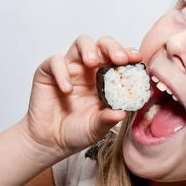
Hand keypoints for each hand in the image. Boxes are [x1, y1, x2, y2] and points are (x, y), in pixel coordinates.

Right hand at [21, 35, 142, 157]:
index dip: (128, 54)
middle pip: (102, 44)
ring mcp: (69, 69)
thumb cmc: (77, 131)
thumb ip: (108, 119)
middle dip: (113, 47)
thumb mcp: (98, 128)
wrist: (51, 142)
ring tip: (92, 63)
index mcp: (106, 79)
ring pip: (81, 43)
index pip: (119, 58)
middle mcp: (89, 69)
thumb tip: (122, 112)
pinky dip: (62, 71)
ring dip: (89, 48)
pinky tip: (67, 90)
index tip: (137, 59)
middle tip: (119, 59)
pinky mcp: (48, 73)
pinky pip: (55, 62)